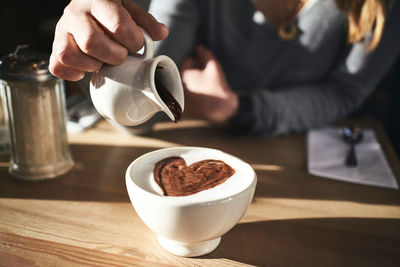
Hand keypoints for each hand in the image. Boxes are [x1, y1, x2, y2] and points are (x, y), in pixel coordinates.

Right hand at [49, 0, 168, 80]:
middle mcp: (75, 12)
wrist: (89, 4)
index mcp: (98, 0)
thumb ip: (146, 22)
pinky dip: (72, 73)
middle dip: (114, 56)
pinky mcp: (55, 46)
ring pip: (69, 54)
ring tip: (103, 62)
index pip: (117, 24)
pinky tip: (86, 70)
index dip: (132, 41)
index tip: (136, 45)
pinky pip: (56, 65)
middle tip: (121, 56)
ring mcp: (61, 29)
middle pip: (91, 42)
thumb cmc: (112, 10)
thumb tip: (162, 33)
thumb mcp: (131, 10)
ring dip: (92, 65)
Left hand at [180, 46, 237, 123]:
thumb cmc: (217, 87)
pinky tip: (201, 95)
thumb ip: (205, 55)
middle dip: (193, 72)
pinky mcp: (183, 107)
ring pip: (184, 84)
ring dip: (192, 82)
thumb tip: (199, 48)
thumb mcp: (214, 67)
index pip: (187, 62)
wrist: (220, 110)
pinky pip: (185, 95)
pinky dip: (191, 93)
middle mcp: (178, 86)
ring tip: (204, 85)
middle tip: (205, 75)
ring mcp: (180, 98)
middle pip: (184, 73)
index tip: (204, 66)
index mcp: (183, 75)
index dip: (197, 61)